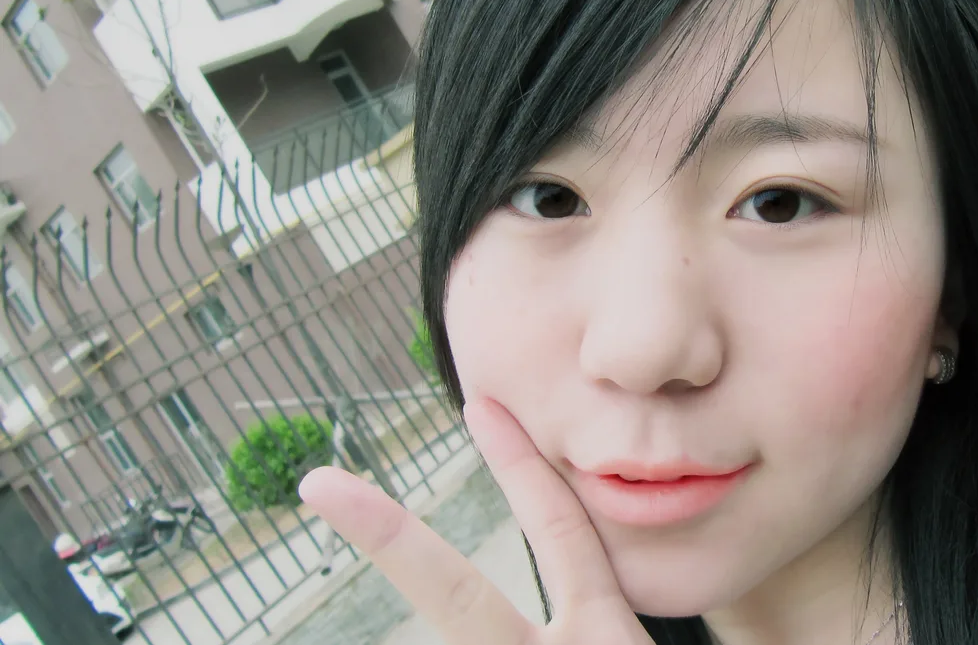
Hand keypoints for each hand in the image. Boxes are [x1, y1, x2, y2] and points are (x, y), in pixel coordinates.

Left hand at [299, 398, 654, 644]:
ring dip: (449, 622)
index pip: (561, 538)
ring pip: (460, 636)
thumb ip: (597, 631)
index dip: (520, 469)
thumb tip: (568, 625)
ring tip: (408, 606)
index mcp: (606, 641)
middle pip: (460, 595)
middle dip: (389, 538)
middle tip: (318, 486)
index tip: (480, 409)